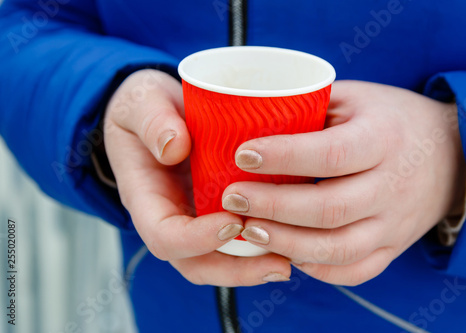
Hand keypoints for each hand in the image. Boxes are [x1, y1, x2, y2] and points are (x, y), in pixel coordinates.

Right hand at [103, 69, 289, 285]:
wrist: (158, 112)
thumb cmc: (147, 108)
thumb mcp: (141, 102)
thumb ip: (152, 121)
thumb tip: (174, 146)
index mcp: (146, 199)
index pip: (164, 237)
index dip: (197, 240)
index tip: (234, 221)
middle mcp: (171, 218)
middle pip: (197, 263)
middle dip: (237, 270)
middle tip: (279, 263)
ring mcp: (194, 218)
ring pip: (220, 259)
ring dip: (255, 266)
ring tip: (293, 260)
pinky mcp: (216, 210)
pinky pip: (236, 239)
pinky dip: (262, 244)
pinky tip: (294, 237)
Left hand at [222, 80, 465, 285]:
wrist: (451, 156)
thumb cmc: (391, 119)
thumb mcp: (357, 98)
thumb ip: (311, 107)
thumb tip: (252, 117)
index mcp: (384, 139)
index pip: (331, 154)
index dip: (283, 156)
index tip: (242, 154)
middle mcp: (392, 187)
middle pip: (328, 209)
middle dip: (273, 206)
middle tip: (233, 198)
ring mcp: (394, 224)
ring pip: (338, 248)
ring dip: (286, 243)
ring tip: (248, 230)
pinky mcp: (392, 247)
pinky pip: (354, 271)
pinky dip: (316, 269)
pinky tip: (286, 254)